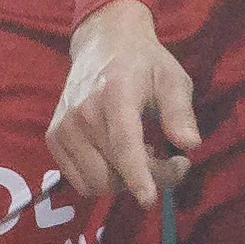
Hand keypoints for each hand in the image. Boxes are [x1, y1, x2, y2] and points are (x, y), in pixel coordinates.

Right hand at [45, 0, 199, 210]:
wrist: (103, 43)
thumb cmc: (145, 63)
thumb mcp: (172, 79)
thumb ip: (181, 112)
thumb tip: (191, 145)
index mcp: (115, 95)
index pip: (124, 144)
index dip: (138, 175)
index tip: (149, 201)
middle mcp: (83, 114)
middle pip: (112, 173)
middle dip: (146, 179)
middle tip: (171, 163)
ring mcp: (63, 128)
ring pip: (95, 183)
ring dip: (123, 183)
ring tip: (143, 155)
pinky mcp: (53, 139)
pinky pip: (79, 181)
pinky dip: (102, 179)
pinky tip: (118, 156)